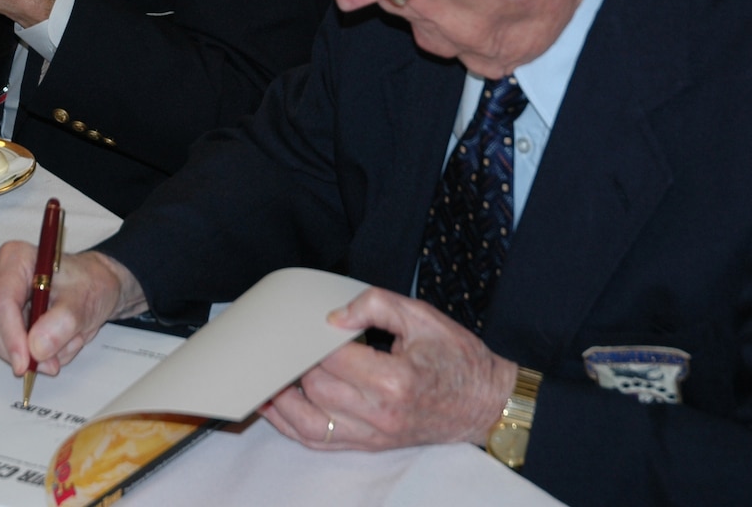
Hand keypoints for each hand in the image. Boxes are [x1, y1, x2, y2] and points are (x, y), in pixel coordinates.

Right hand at [0, 244, 147, 376]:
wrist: (93, 288)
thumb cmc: (89, 283)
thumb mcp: (85, 301)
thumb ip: (63, 322)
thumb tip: (37, 346)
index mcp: (15, 258)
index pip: (2, 303)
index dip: (11, 336)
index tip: (25, 362)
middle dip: (23, 349)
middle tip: (52, 363)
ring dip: (34, 352)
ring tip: (66, 339)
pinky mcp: (1, 317)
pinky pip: (8, 347)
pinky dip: (34, 352)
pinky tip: (57, 341)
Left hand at [260, 288, 520, 450]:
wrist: (485, 403)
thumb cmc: (457, 359)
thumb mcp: (423, 317)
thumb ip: (376, 306)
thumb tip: (334, 315)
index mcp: (394, 380)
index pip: (332, 359)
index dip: (311, 339)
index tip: (303, 324)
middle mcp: (380, 414)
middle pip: (316, 389)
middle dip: (296, 364)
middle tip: (286, 343)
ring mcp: (373, 435)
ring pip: (309, 422)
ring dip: (281, 399)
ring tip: (267, 375)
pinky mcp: (369, 445)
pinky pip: (320, 441)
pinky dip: (292, 425)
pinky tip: (277, 406)